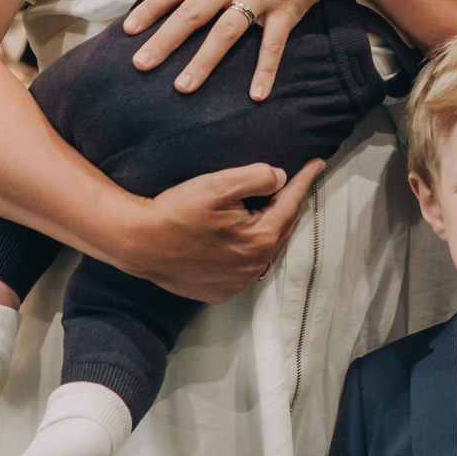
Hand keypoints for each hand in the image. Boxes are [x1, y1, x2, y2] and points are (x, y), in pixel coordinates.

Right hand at [115, 158, 327, 300]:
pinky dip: (250, 251)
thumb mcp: (218, 184)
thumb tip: (281, 178)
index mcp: (261, 239)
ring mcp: (238, 283)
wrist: (138, 244)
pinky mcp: (220, 292)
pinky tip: (242, 237)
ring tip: (270, 207)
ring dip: (271, 228)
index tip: (318, 163)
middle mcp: (255, 266)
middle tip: (294, 183)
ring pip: (266, 249)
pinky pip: (246, 267)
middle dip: (289, 204)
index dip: (305, 180)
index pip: (292, 203)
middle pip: (282, 228)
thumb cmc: (177, 211)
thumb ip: (257, 177)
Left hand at [119, 0, 362, 96]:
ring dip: (203, 62)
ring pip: (225, 34)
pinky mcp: (288, 10)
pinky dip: (265, 70)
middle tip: (140, 65)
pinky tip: (256, 95)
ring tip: (183, 87)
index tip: (128, 30)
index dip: (151, 9)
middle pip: (192, 14)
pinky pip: (273, 45)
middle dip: (164, 41)